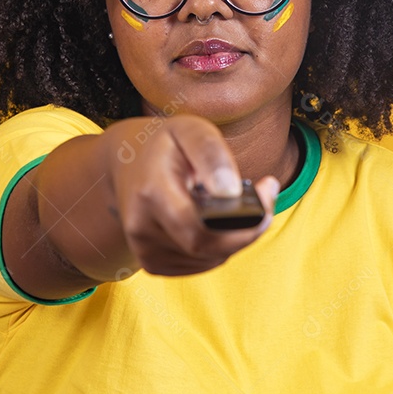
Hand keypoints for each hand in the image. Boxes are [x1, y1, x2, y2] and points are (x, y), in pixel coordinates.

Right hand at [103, 114, 280, 276]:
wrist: (126, 162)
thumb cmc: (165, 145)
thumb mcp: (189, 130)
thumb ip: (211, 153)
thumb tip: (232, 191)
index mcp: (151, 194)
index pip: (199, 230)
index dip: (240, 226)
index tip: (267, 193)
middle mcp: (142, 228)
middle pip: (209, 249)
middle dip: (246, 229)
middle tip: (265, 197)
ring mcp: (145, 250)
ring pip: (210, 258)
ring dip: (233, 236)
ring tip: (234, 202)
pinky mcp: (152, 263)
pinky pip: (201, 263)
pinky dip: (218, 246)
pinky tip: (215, 220)